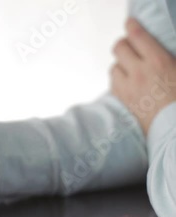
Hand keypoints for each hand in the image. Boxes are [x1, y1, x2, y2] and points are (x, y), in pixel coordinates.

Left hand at [111, 18, 175, 134]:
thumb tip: (153, 52)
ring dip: (121, 64)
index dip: (132, 26)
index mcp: (158, 62)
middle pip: (119, 47)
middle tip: (130, 47)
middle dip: (124, 44)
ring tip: (131, 69)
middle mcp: (139, 72)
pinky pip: (113, 82)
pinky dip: (118, 79)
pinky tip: (128, 82)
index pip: (137, 36)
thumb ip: (164, 58)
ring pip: (114, 66)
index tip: (130, 23)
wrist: (173, 126)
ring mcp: (127, 87)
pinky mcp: (121, 99)